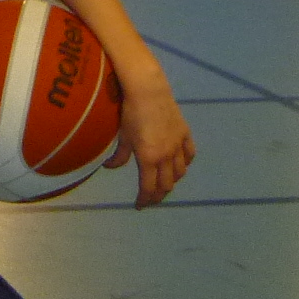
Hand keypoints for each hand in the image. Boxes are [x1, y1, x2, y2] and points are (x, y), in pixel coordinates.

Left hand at [111, 73, 193, 207]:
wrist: (149, 92)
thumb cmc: (130, 114)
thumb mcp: (123, 137)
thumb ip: (119, 156)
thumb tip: (109, 167)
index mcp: (148, 159)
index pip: (148, 187)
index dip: (144, 200)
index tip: (139, 206)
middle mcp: (166, 156)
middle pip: (166, 184)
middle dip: (158, 195)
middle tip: (150, 199)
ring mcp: (178, 146)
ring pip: (180, 172)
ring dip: (172, 181)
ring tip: (164, 184)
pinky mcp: (185, 135)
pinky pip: (189, 155)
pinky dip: (184, 164)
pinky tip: (180, 166)